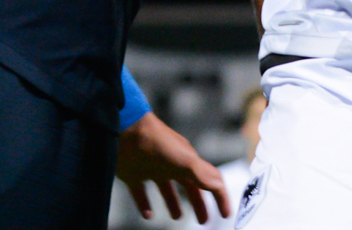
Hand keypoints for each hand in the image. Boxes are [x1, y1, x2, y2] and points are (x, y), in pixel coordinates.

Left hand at [117, 111, 231, 223]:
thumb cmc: (159, 144)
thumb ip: (203, 174)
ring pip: (166, 190)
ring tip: (177, 217)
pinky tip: (148, 215)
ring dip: (173, 204)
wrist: (126, 131)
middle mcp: (171, 165)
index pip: (209, 180)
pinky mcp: (133, 175)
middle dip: (198, 204)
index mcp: (187, 161)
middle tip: (203, 222)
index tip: (225, 214)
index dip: (219, 197)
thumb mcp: (185, 160)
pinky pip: (140, 193)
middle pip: (189, 187)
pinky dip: (145, 205)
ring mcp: (152, 169)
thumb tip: (220, 188)